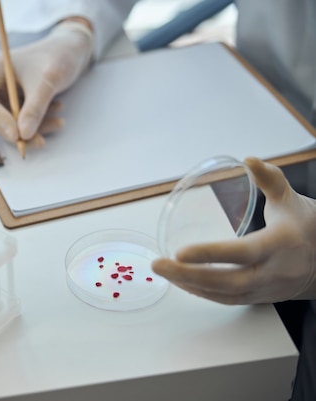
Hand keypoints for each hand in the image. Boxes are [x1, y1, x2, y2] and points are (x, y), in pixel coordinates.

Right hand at [0, 19, 93, 145]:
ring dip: (33, 129)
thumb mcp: (47, 82)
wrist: (72, 51)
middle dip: (18, 131)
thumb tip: (22, 135)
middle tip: (39, 140)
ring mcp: (4, 93)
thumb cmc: (58, 56)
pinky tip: (57, 117)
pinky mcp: (16, 102)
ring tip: (58, 123)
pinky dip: (39, 123)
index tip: (16, 135)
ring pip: (11, 123)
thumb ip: (34, 108)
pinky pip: (22, 120)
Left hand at [152, 157, 315, 304]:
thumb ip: (270, 179)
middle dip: (189, 275)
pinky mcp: (260, 298)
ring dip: (190, 285)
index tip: (180, 252)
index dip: (211, 254)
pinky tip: (182, 282)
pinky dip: (202, 293)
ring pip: (225, 294)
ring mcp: (267, 289)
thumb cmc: (306, 226)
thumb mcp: (290, 199)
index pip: (242, 252)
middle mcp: (274, 271)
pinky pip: (228, 300)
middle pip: (228, 281)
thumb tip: (249, 159)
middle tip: (159, 264)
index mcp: (282, 244)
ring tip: (163, 271)